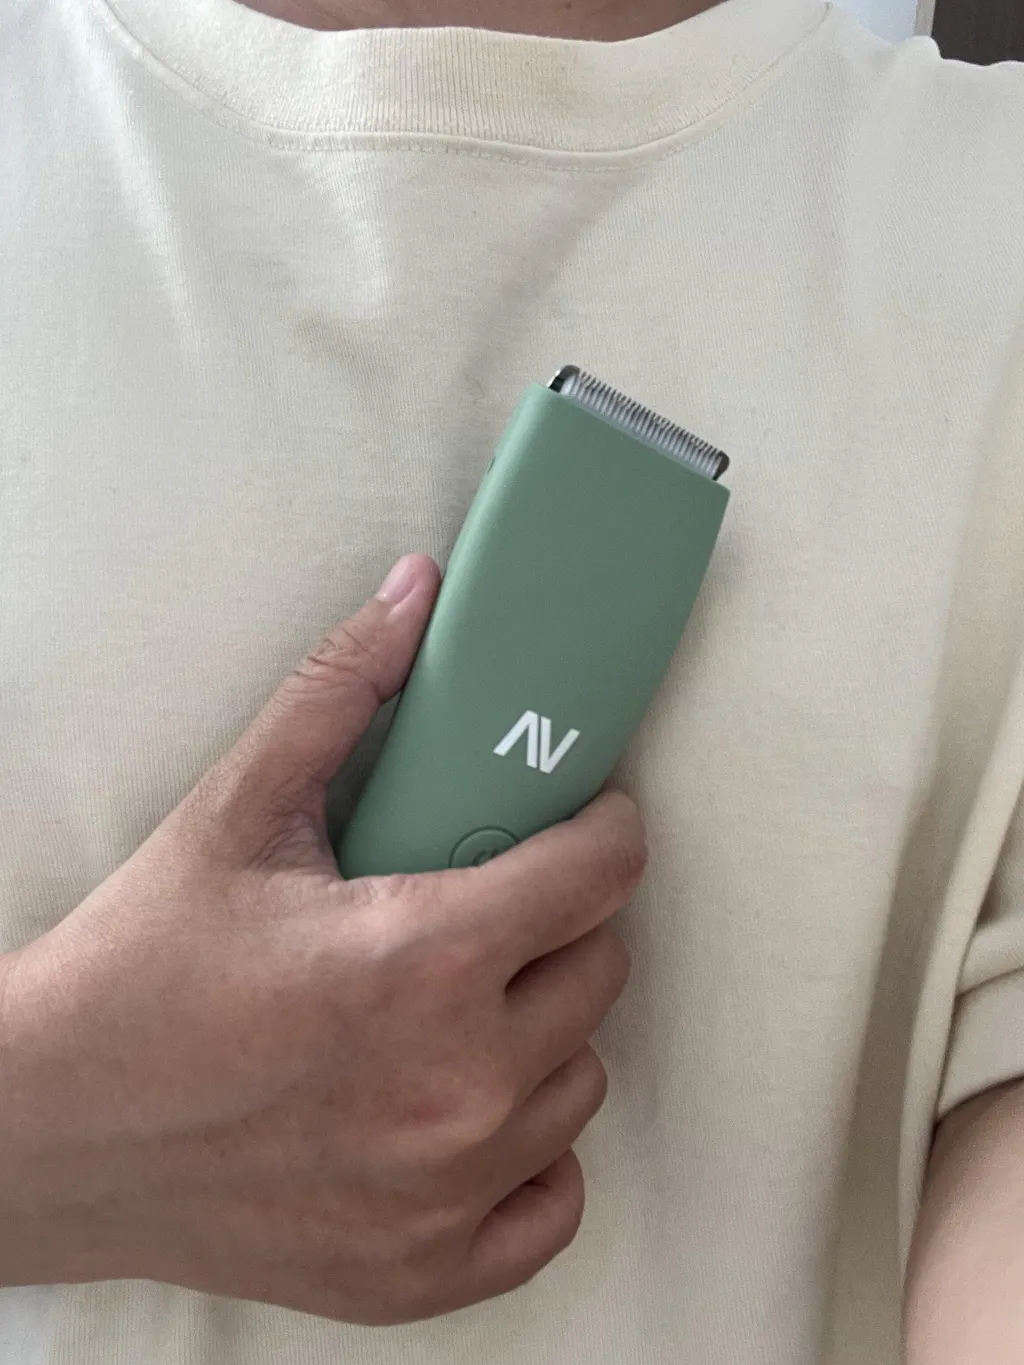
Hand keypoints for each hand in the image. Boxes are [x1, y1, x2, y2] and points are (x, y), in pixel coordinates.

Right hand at [0, 554, 645, 1325]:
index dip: (605, 826)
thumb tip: (417, 594)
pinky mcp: (425, 1272)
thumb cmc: (139, 973)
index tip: (587, 817)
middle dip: (564, 920)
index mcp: (420, 960)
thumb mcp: (236, 812)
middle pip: (601, 969)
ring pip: (581, 1078)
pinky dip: (529, 1152)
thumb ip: (340, 691)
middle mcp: (455, 1088)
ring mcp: (448, 1193)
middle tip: (495, 902)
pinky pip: (552, 1200)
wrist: (49, 1135)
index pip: (601, 872)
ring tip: (463, 1000)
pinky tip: (463, 1107)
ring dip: (543, 1029)